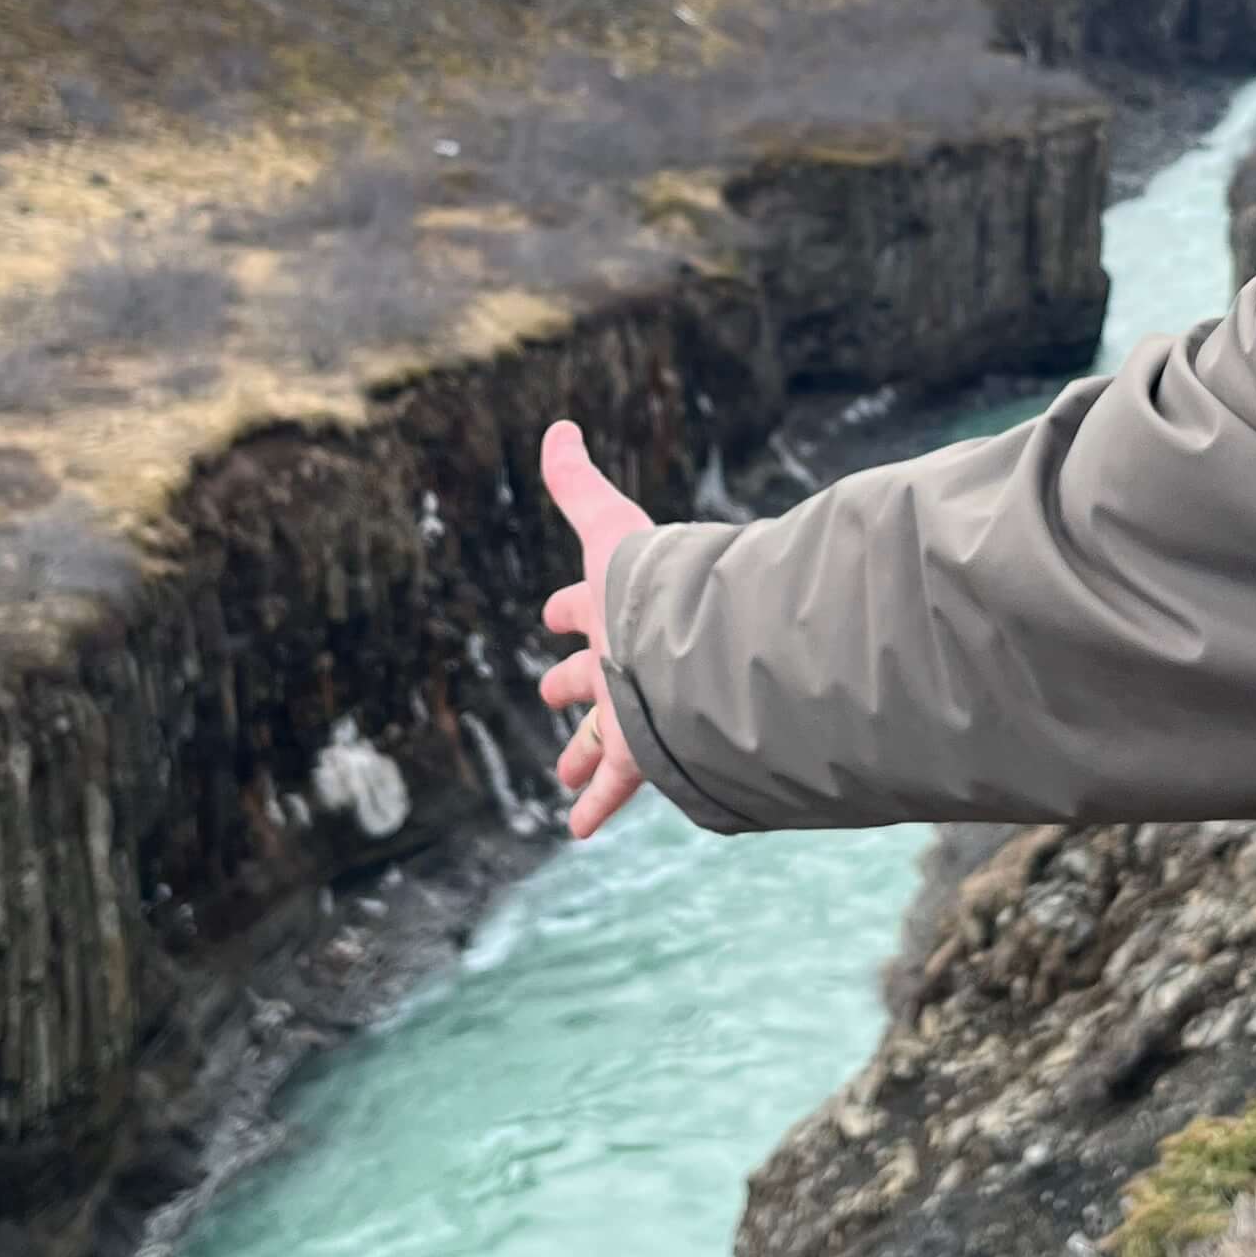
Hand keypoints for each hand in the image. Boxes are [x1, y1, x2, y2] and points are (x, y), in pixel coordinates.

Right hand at [539, 418, 654, 839]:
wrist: (702, 648)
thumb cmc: (652, 584)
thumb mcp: (606, 526)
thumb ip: (578, 482)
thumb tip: (558, 426)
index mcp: (623, 610)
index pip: (591, 609)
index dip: (569, 610)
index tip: (553, 615)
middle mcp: (633, 660)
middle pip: (598, 675)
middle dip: (574, 684)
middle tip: (555, 693)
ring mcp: (638, 709)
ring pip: (603, 735)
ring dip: (582, 752)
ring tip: (564, 773)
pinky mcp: (644, 752)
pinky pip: (617, 786)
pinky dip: (597, 806)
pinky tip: (577, 829)